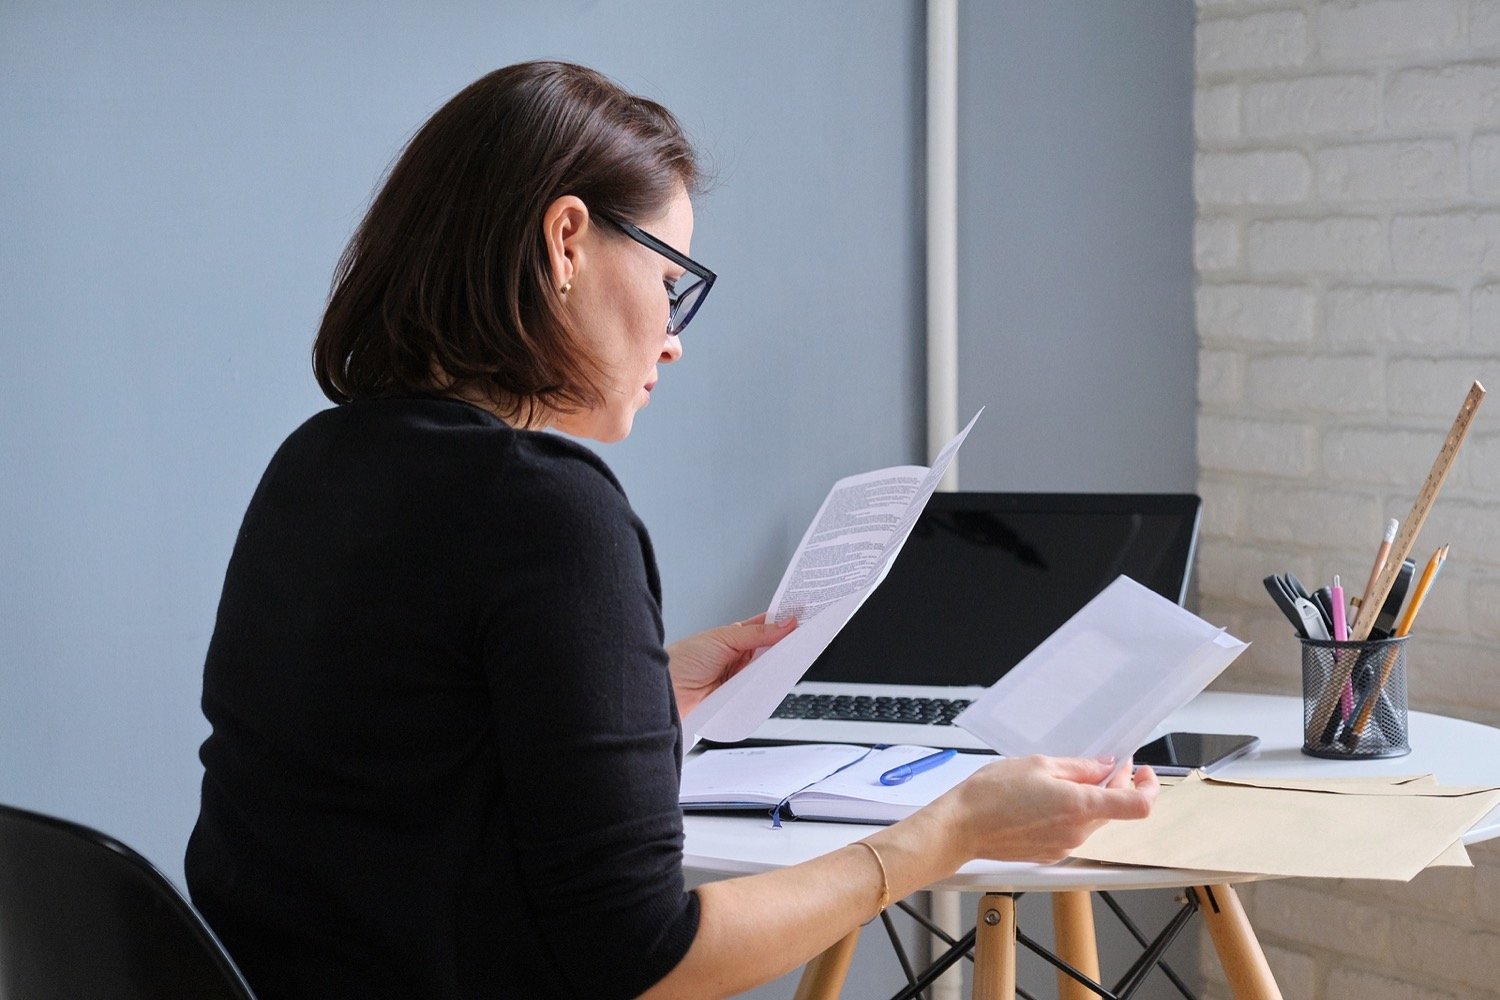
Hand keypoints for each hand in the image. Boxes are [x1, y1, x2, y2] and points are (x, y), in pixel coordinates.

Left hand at [667, 614, 797, 715]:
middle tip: (808, 637)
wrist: (667, 690)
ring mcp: (742, 677)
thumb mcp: (724, 639)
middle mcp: (740, 656)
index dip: (784, 622)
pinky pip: (762, 691)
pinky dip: (771, 687)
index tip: (804, 616)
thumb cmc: (684, 659)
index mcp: (736, 636)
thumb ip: (758, 633)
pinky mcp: (741, 696)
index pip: (766, 626)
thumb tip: (786, 623)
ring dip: (780, 666)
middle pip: (772, 650)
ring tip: (796, 657)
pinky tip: (778, 681)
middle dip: (788, 644)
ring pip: (770, 671)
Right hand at [937, 755, 1158, 864]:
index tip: (1143, 773)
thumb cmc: (991, 795)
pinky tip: (1054, 797)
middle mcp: (1078, 832)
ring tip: (1072, 776)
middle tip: (1107, 763)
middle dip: (1116, 785)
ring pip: (1094, 819)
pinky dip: (1074, 812)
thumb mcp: (1038, 765)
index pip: (1137, 805)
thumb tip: (1104, 766)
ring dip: (1094, 798)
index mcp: (1080, 806)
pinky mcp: (1051, 853)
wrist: (962, 827)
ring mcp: (1065, 846)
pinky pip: (1075, 830)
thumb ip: (1079, 767)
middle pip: (1115, 810)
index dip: (1148, 787)